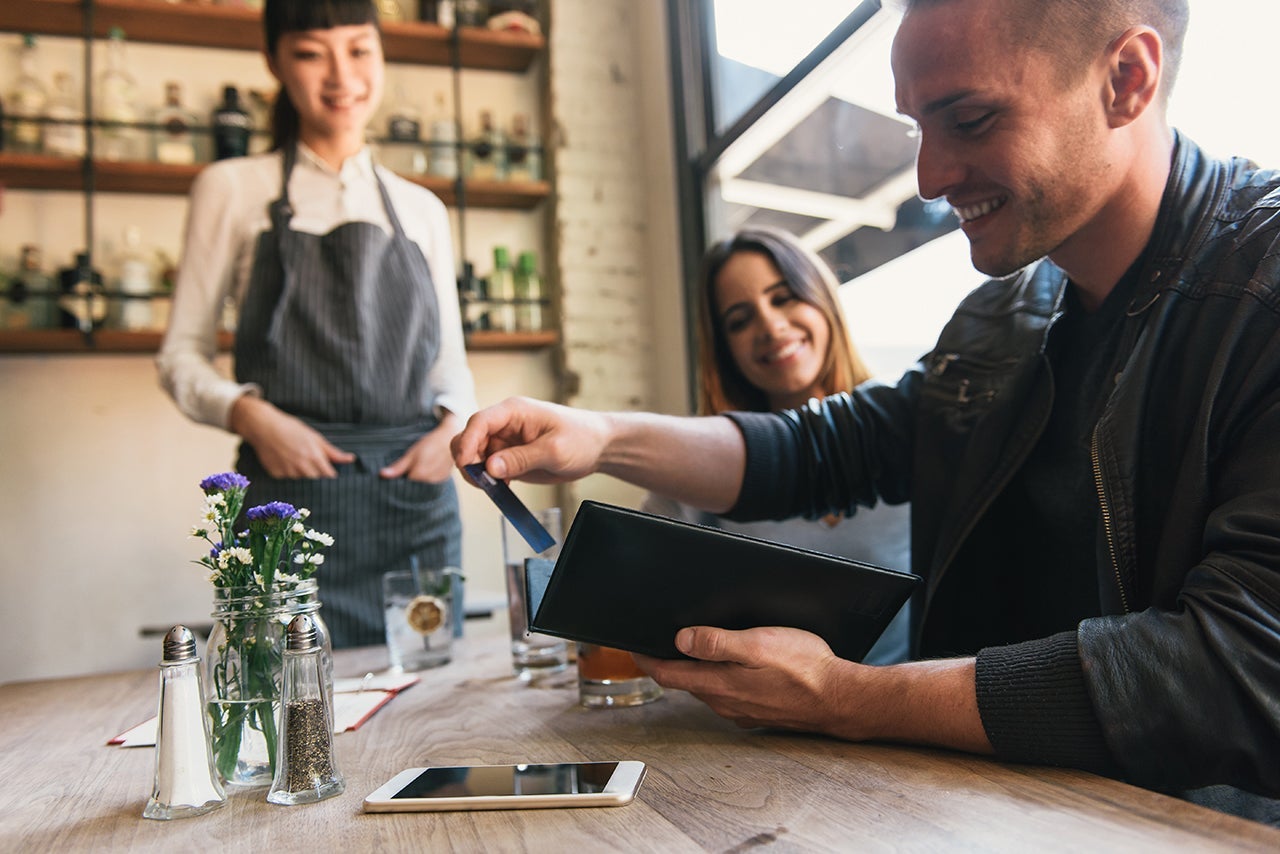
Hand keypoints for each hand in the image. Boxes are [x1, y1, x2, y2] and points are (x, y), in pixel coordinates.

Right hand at [229, 395, 354, 478]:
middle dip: (315, 471)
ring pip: (300, 477)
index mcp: (314, 457)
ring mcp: (288, 472)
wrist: (263, 426)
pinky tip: (282, 457)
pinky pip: (286, 476)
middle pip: (315, 478)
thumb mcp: (315, 437)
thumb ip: (332, 452)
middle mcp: (302, 467)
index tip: (328, 468)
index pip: (329, 475)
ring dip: (300, 470)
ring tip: (293, 454)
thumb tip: (350, 459)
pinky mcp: (276, 474)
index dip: (329, 472)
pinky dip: (287, 470)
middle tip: (307, 457)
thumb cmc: (291, 428)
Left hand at [380, 413, 456, 482]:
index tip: (401, 470)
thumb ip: (398, 467)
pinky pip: (432, 482)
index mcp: (419, 474)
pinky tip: (430, 467)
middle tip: (412, 464)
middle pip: (414, 486)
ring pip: (422, 484)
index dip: (400, 478)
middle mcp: (429, 480)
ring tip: (422, 464)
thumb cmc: (429, 443)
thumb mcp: (411, 453)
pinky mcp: (444, 479)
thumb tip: (382, 475)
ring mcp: (438, 480)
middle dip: (410, 478)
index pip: (404, 484)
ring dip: (420, 477)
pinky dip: (429, 477)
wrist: (450, 437)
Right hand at [450, 396, 610, 483]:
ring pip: (476, 456)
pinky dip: (489, 480)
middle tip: (483, 482)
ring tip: (497, 486)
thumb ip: (521, 458)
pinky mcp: (510, 458)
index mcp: (513, 412)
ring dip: (479, 474)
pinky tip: (505, 487)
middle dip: (469, 461)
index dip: (466, 442)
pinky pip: (489, 469)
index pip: (479, 422)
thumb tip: (490, 467)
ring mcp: (506, 442)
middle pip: (469, 439)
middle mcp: (505, 425)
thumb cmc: (581, 439)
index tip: (466, 464)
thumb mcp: (554, 450)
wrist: (598, 447)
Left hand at [635, 626, 857, 732]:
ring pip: (706, 687)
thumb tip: (680, 640)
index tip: (632, 645)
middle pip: (684, 680)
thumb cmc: (804, 669)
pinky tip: (730, 664)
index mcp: (719, 684)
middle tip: (657, 639)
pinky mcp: (757, 711)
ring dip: (695, 669)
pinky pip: (728, 692)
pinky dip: (719, 677)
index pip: (667, 674)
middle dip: (668, 660)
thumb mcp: (758, 645)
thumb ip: (717, 643)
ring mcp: (741, 710)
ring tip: (690, 647)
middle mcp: (725, 702)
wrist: (841, 699)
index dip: (646, 658)